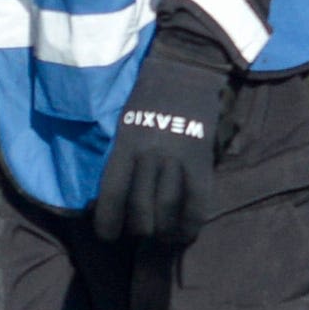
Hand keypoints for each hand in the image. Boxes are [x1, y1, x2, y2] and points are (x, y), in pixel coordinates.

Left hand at [90, 19, 243, 255]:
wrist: (182, 72)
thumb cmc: (146, 100)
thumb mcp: (123, 127)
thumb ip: (121, 160)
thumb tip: (112, 200)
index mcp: (124, 148)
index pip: (111, 196)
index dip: (108, 224)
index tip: (109, 237)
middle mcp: (148, 157)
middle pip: (140, 212)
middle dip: (139, 231)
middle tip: (141, 233)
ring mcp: (176, 161)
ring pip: (167, 212)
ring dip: (163, 233)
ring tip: (163, 237)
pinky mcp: (200, 162)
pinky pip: (197, 203)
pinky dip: (190, 224)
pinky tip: (185, 232)